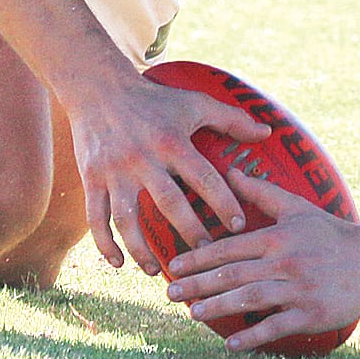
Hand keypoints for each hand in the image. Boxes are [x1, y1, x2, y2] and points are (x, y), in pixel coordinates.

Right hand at [67, 79, 269, 275]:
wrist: (100, 88)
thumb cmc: (155, 98)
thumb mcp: (195, 103)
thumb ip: (231, 120)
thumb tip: (268, 134)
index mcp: (172, 141)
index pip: (204, 177)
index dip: (223, 203)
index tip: (237, 226)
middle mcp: (143, 158)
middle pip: (169, 203)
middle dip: (189, 232)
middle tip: (206, 253)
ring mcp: (115, 171)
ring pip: (128, 219)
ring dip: (142, 249)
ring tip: (158, 271)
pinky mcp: (92, 178)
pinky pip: (96, 217)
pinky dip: (104, 243)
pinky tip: (118, 264)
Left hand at [164, 169, 359, 351]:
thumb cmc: (332, 233)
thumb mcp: (297, 208)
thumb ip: (261, 193)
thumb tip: (232, 171)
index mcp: (279, 236)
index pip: (230, 247)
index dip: (199, 257)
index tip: (173, 266)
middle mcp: (286, 262)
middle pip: (233, 274)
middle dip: (198, 284)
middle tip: (169, 293)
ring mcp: (299, 289)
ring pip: (250, 299)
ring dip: (219, 307)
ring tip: (193, 314)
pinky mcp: (311, 313)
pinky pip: (276, 326)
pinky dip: (253, 336)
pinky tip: (230, 344)